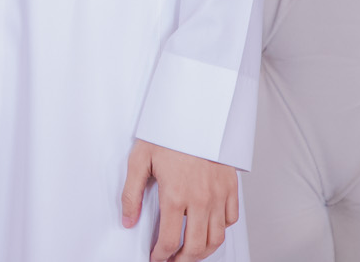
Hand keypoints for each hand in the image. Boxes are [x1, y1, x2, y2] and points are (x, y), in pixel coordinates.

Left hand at [121, 138, 237, 260]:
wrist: (194, 113)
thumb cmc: (167, 133)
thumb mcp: (139, 160)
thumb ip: (131, 194)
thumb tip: (128, 221)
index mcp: (175, 195)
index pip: (170, 240)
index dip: (161, 255)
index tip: (156, 257)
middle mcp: (200, 199)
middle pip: (196, 246)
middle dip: (183, 260)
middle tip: (173, 260)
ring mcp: (218, 194)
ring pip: (217, 237)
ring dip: (204, 251)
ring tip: (191, 252)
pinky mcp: (230, 186)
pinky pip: (231, 218)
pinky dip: (221, 229)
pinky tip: (210, 228)